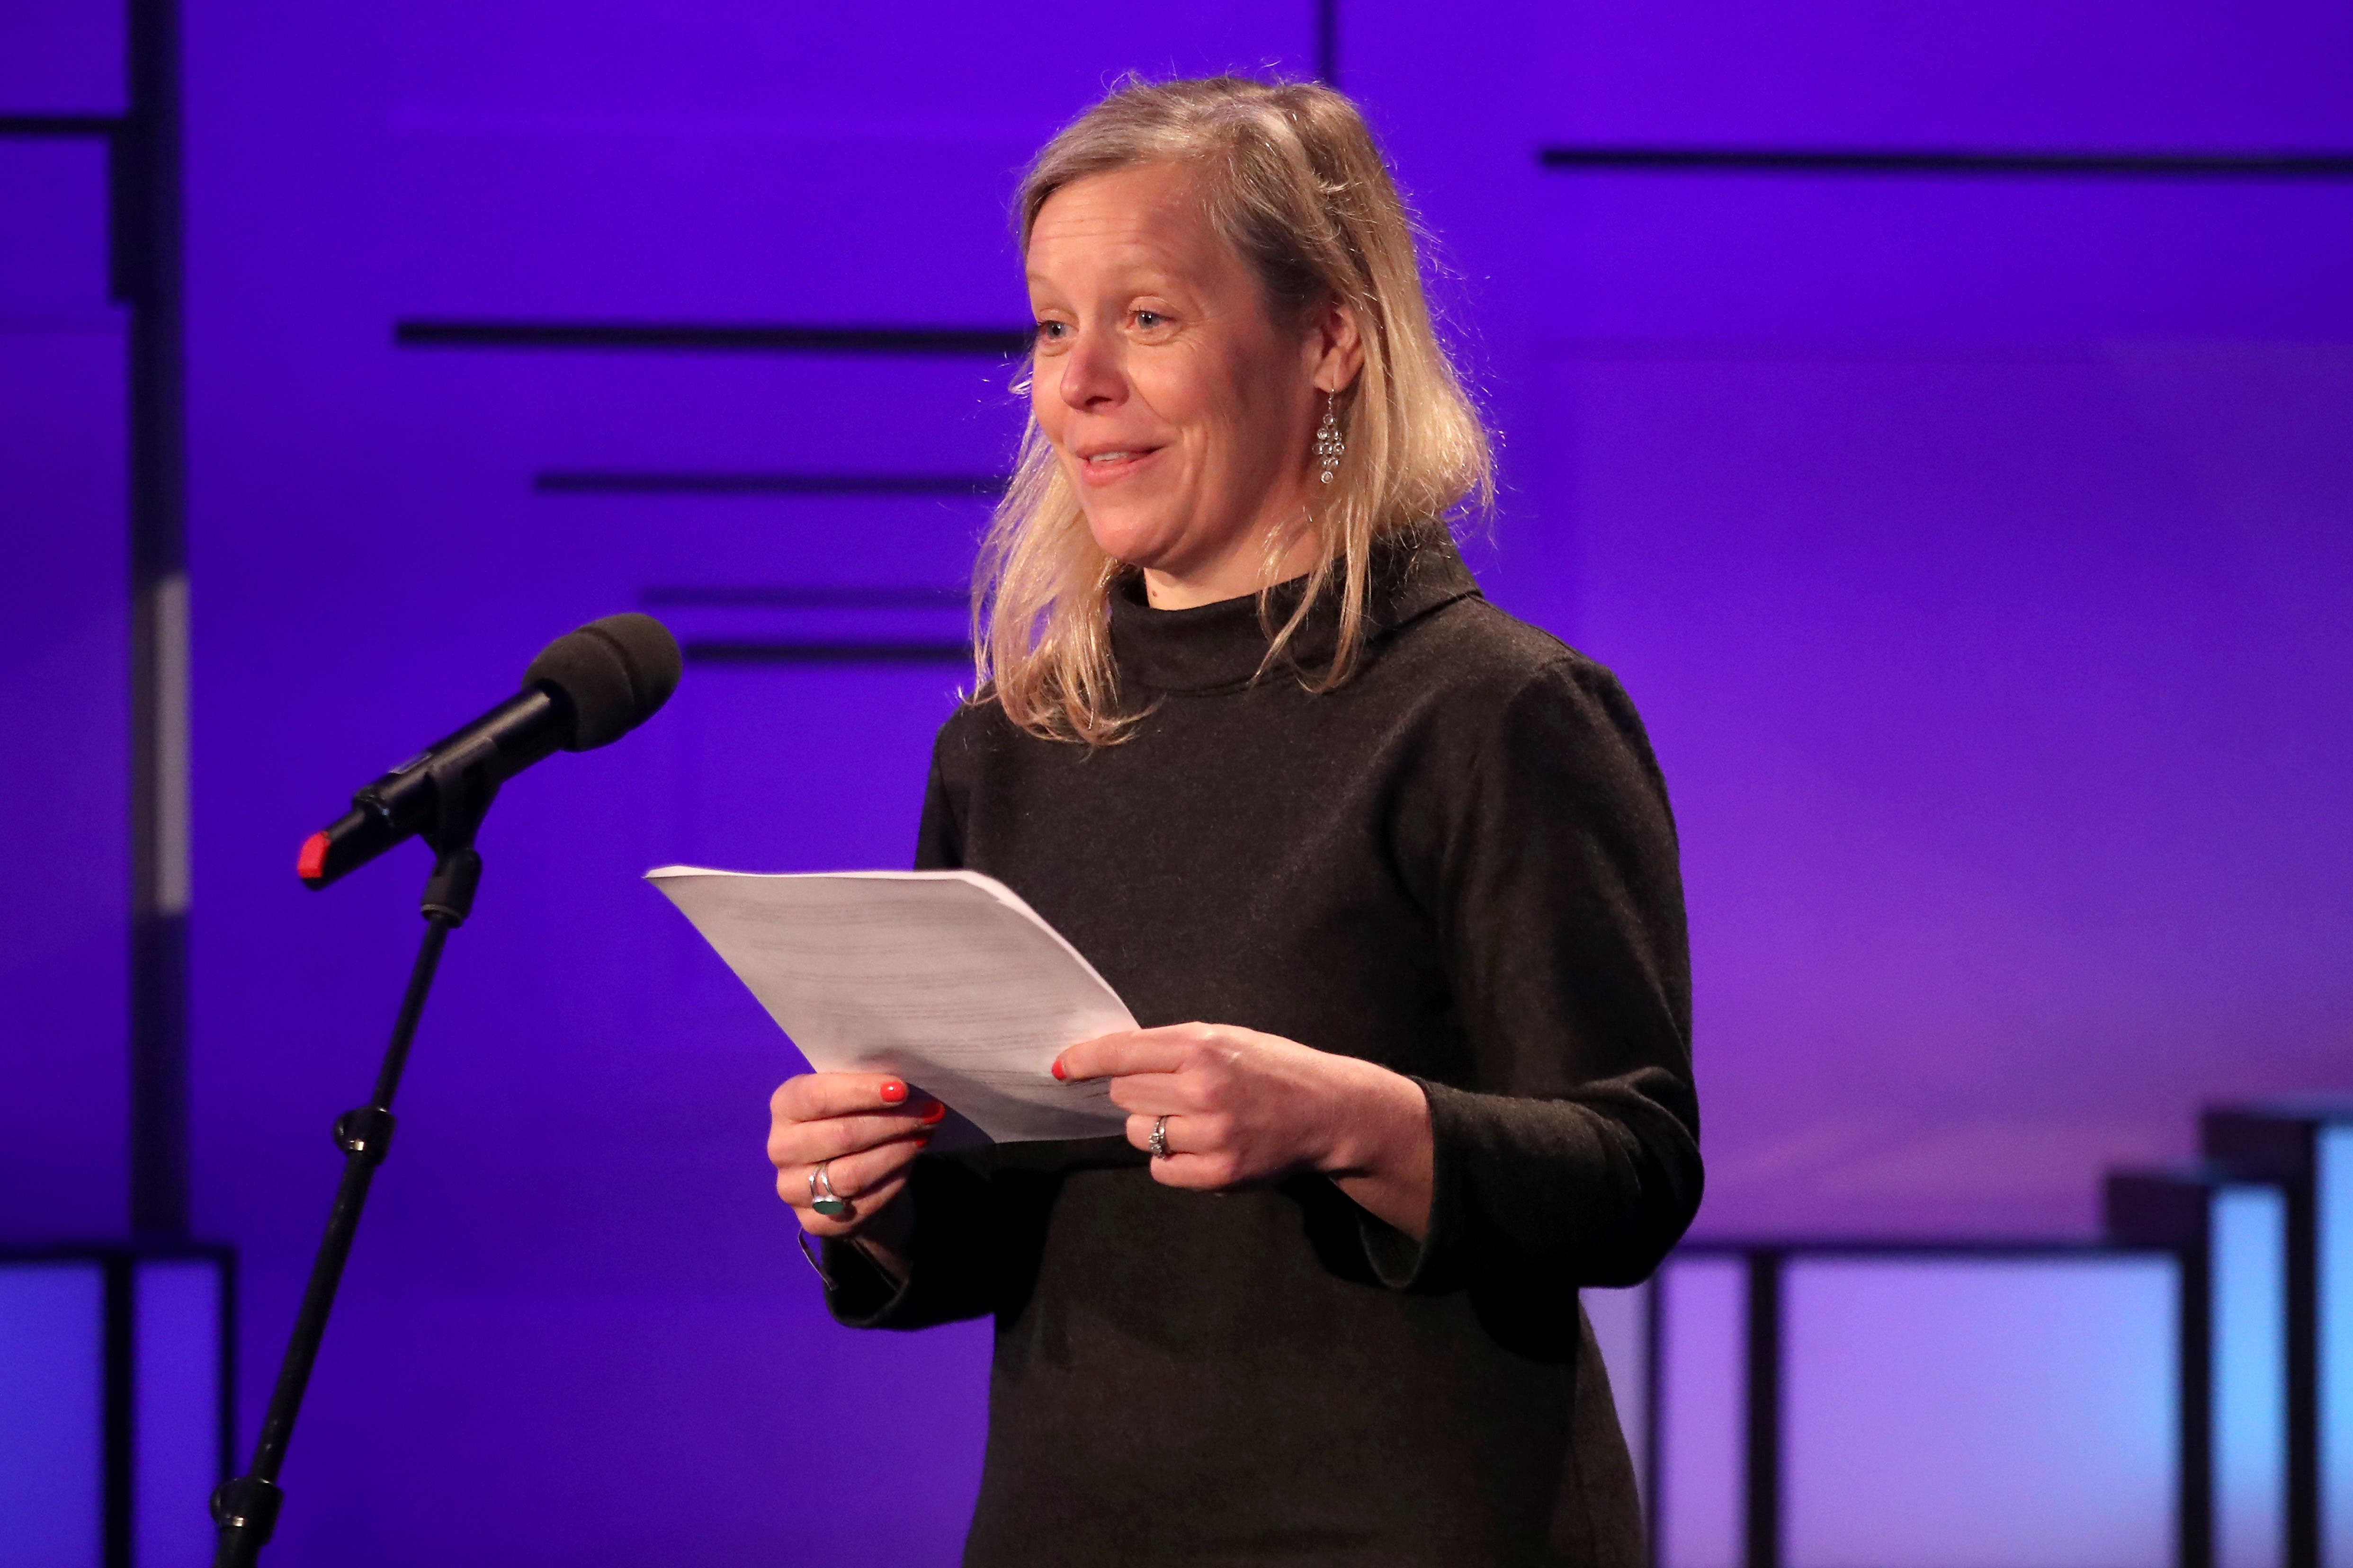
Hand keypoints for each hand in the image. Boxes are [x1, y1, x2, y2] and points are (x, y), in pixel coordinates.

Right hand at [766, 1072, 943, 1240]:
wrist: (851, 1178)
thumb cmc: (855, 1120)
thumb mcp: (856, 1097)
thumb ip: (870, 1088)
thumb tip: (906, 1087)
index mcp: (786, 1106)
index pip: (817, 1096)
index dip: (861, 1092)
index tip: (901, 1089)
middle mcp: (781, 1148)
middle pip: (841, 1135)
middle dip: (893, 1122)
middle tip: (930, 1112)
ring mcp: (792, 1189)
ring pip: (853, 1173)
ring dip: (897, 1152)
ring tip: (924, 1136)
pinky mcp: (813, 1221)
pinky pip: (861, 1203)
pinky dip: (893, 1181)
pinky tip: (909, 1164)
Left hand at [1053, 1024, 1432, 1235]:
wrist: (1330, 1111)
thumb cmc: (1274, 1068)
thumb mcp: (1227, 1038)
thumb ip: (1172, 1047)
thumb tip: (1109, 1061)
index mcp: (1202, 1047)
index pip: (1121, 1053)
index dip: (1084, 1060)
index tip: (1061, 1067)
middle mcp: (1203, 1090)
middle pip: (1123, 1094)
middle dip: (1136, 1092)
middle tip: (1169, 1090)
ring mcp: (1211, 1135)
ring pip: (1138, 1133)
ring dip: (1153, 1126)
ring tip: (1191, 1118)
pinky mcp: (1219, 1174)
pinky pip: (1160, 1168)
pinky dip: (1170, 1158)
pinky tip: (1199, 1145)